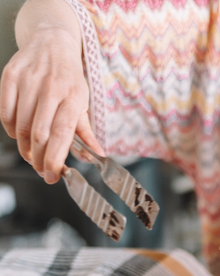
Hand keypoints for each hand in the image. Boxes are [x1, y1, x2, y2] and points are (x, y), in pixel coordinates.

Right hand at [0, 27, 103, 183]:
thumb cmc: (69, 78)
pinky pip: (5, 112)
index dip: (55, 159)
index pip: (62, 135)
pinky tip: (19, 135)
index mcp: (72, 98)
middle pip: (39, 134)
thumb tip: (98, 155)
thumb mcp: (83, 102)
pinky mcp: (10, 76)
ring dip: (24, 148)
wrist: (51, 43)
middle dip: (38, 159)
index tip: (52, 176)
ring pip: (20, 126)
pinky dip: (11, 130)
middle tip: (41, 171)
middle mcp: (50, 88)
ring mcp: (28, 81)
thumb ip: (87, 131)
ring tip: (31, 155)